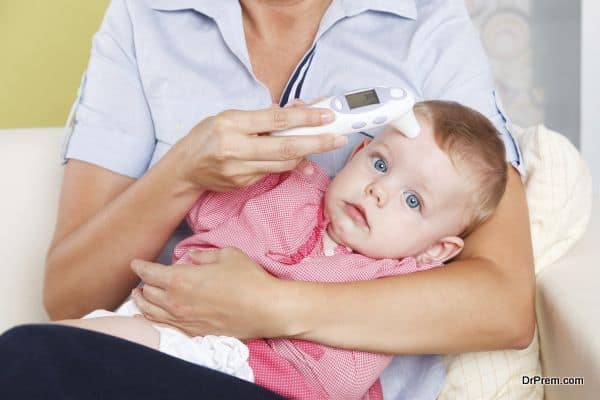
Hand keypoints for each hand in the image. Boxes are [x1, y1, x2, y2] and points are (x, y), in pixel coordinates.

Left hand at [130, 248, 287, 337]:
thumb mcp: (227, 255)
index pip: (149, 273)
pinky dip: (152, 320)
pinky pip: (165, 327)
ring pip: (151, 313)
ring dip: (142, 303)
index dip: (139, 266)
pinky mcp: (194, 332)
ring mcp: (184, 320)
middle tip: (141, 279)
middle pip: (147, 293)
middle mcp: (176, 302)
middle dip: (141, 284)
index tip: (135, 263)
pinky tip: (151, 317)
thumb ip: (203, 255)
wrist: (265, 309)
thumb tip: (191, 257)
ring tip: (140, 297)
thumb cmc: (248, 279)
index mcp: (181, 279)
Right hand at [173, 104, 346, 192]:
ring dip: (307, 155)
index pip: (276, 120)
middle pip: (285, 147)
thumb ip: (262, 117)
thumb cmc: (208, 136)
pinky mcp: (243, 184)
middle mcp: (235, 148)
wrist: (185, 168)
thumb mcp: (230, 117)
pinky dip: (289, 165)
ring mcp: (239, 170)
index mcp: (231, 123)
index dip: (305, 118)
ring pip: (283, 164)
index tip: (327, 115)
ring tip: (325, 144)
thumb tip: (298, 111)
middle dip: (316, 142)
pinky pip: (273, 173)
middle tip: (339, 138)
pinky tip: (301, 159)